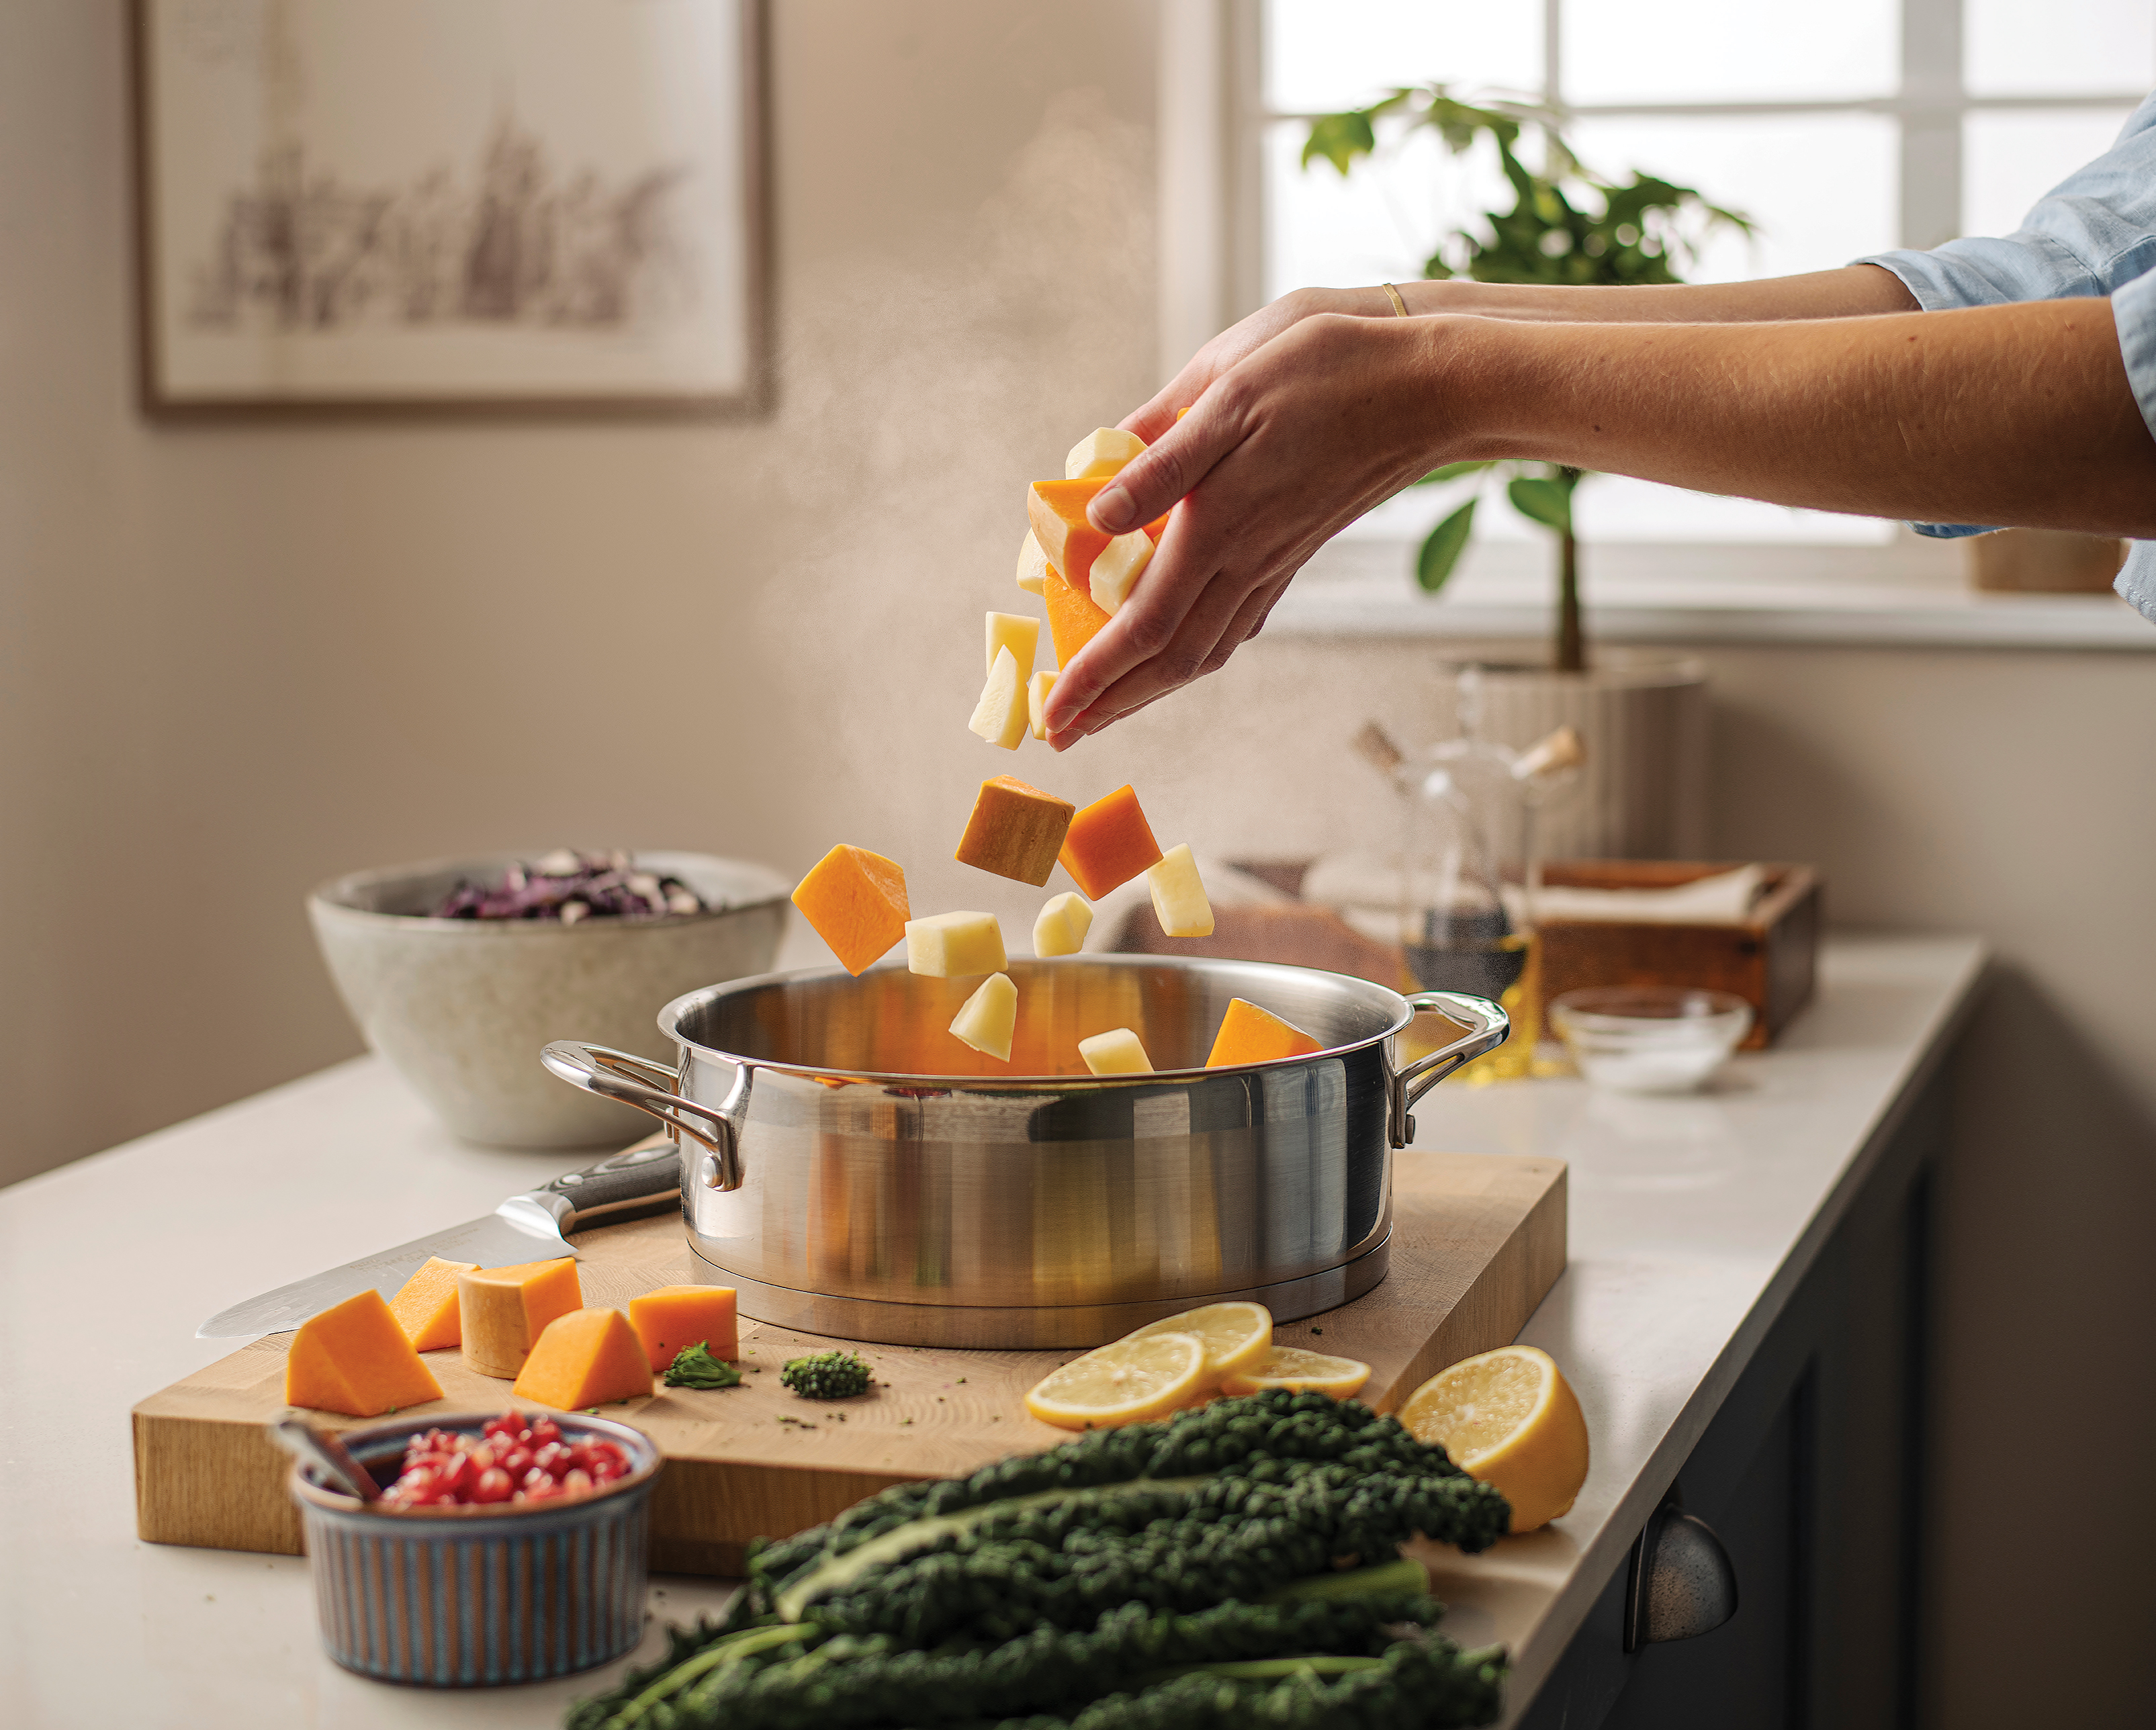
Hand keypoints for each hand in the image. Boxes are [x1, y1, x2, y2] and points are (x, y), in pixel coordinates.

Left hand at [1042, 311, 1473, 745]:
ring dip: (1152, 686)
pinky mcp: (1296, 548)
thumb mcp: (1229, 388)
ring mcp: (1277, 559)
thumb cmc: (1331, 367)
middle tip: (1063, 732)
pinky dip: (1199, 651)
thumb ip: (1162, 460)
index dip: (1093, 676)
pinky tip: (1184, 649)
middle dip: (1112, 701)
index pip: (1142, 626)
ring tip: (1110, 704)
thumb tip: (1098, 516)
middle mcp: (1248, 559)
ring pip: (1205, 647)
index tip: (1053, 713)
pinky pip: (1238, 621)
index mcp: (1219, 525)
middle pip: (1170, 659)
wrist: (1434, 384)